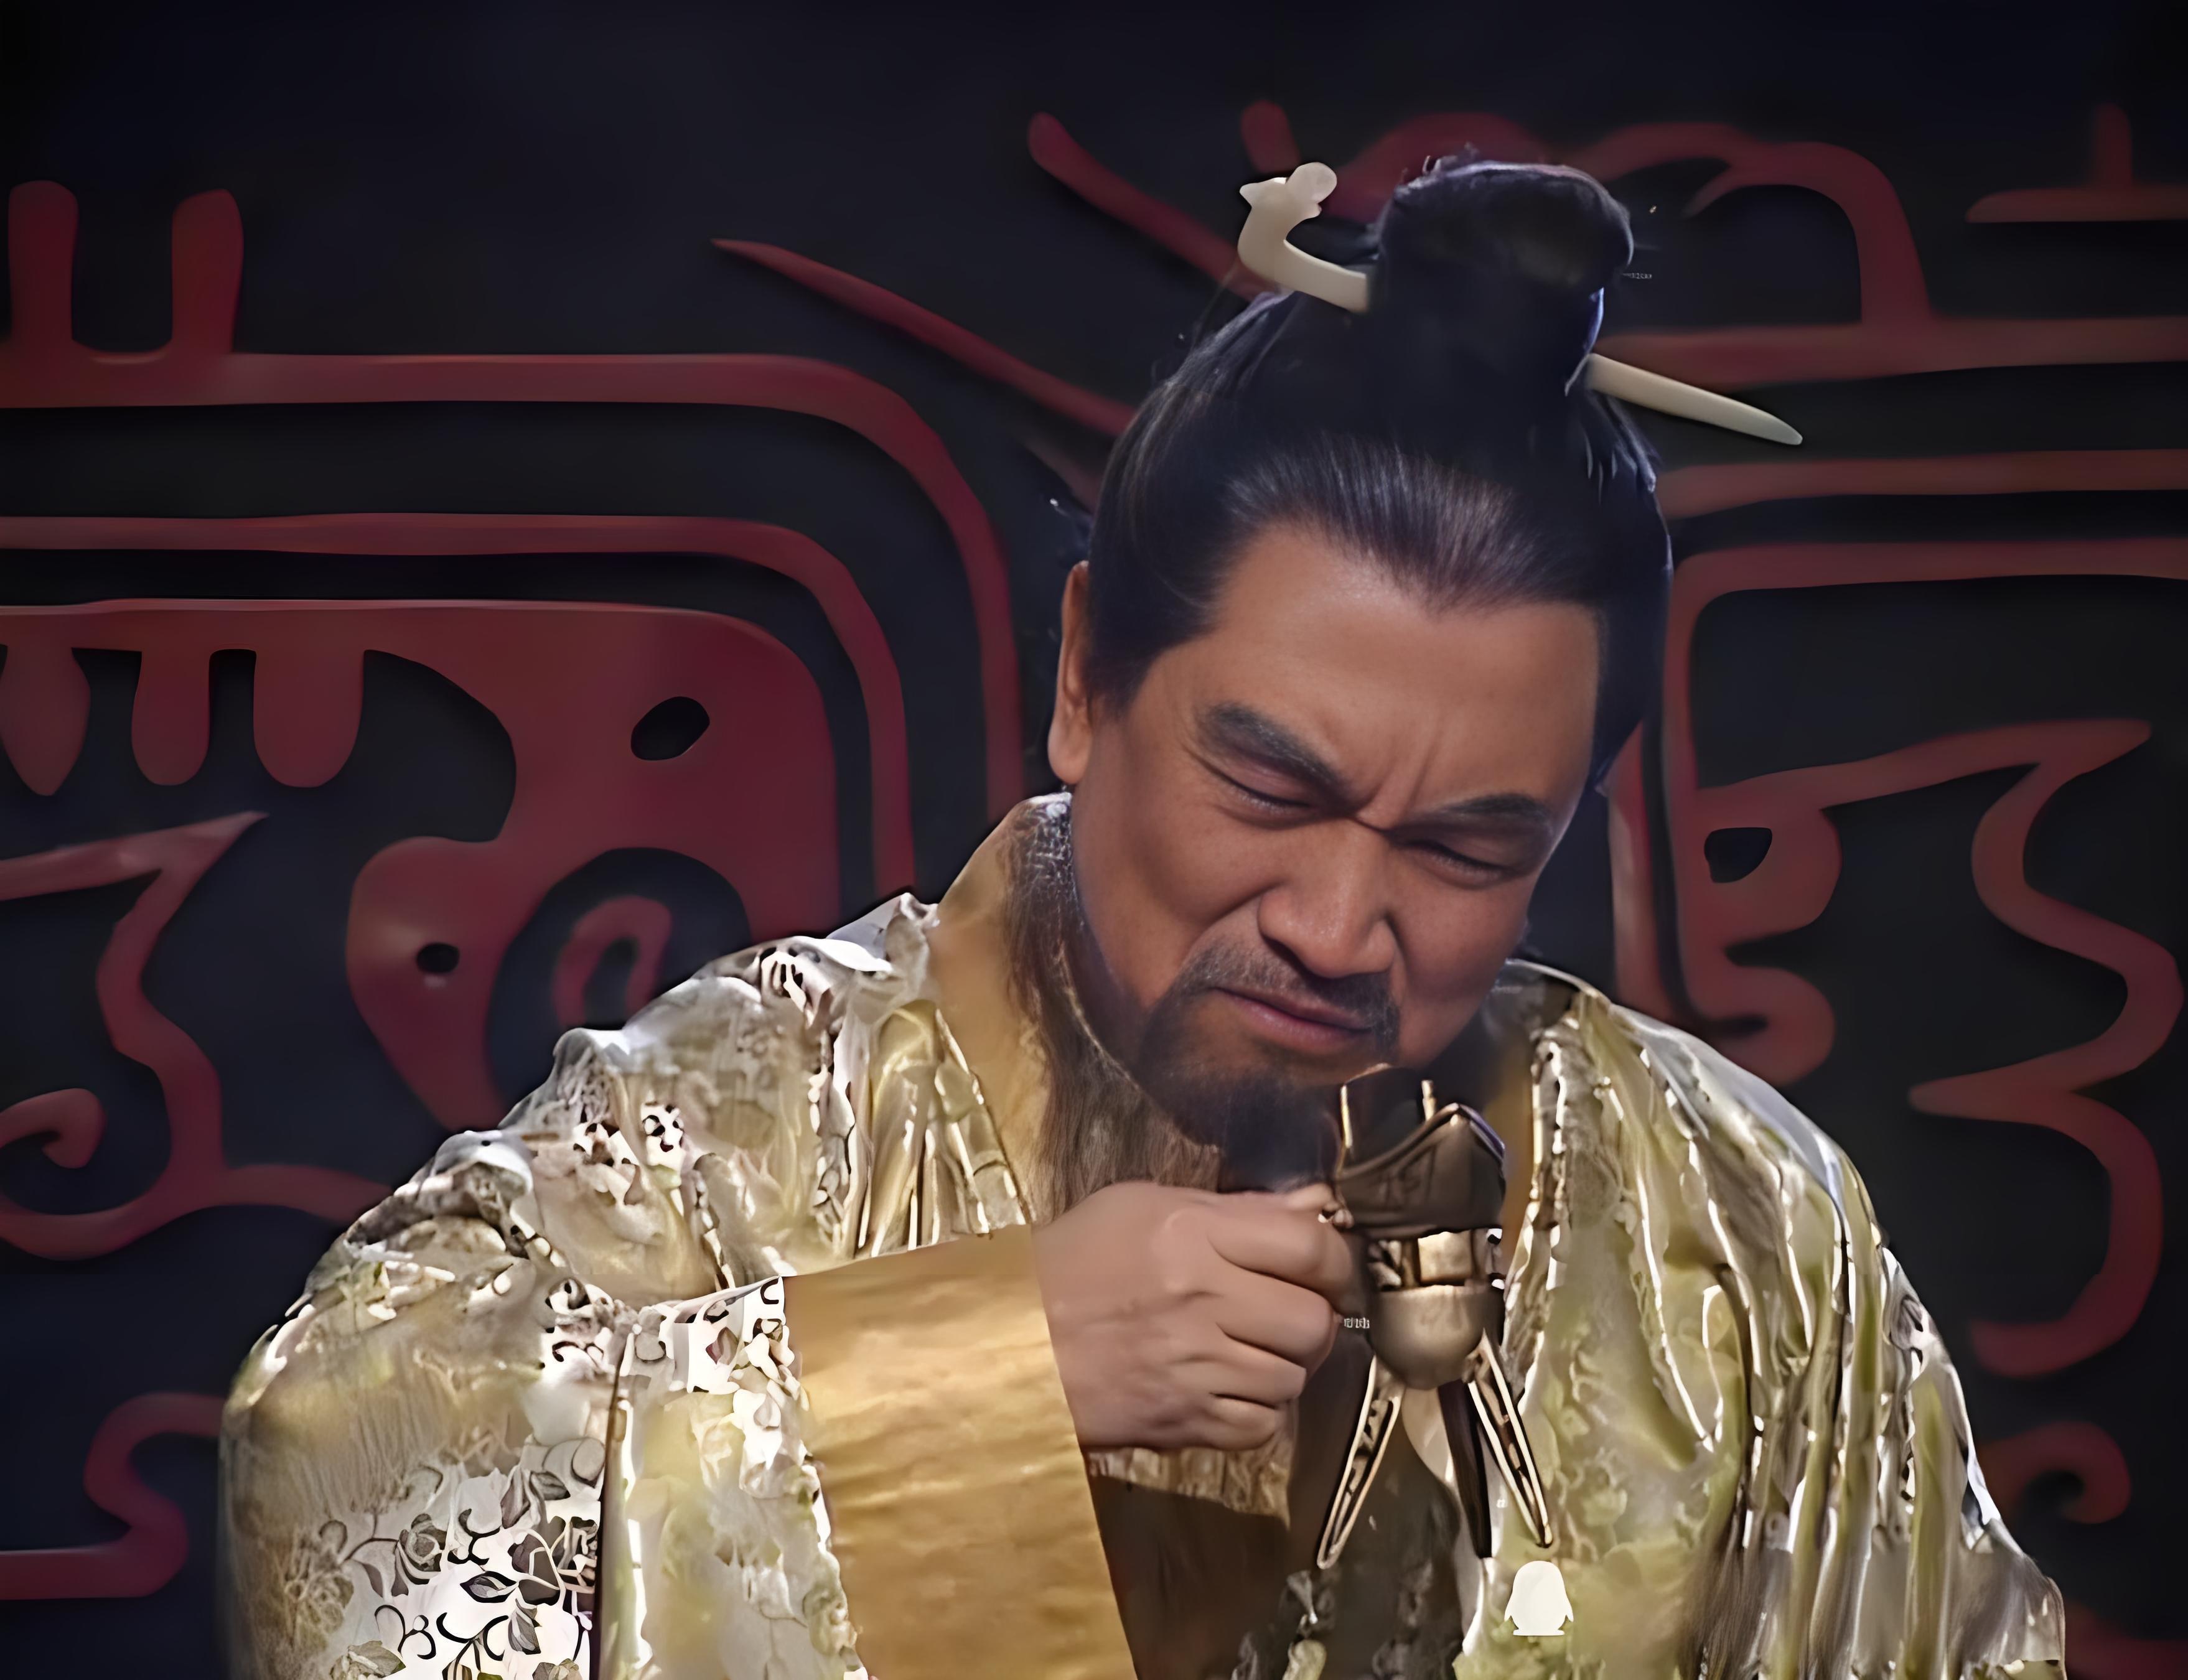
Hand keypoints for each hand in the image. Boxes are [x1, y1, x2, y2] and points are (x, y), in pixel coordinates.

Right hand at [1030, 1181, 1356, 1453]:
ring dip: (1282, 1364)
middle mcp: (1201, 1300)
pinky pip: (1263, 1424)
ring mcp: (1195, 1367)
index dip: (1333, 1258)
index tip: (1324, 1265)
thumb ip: (1237, 1208)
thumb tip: (1318, 1206)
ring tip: (1246, 1347)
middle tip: (1284, 1309)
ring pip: (1293, 1376)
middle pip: (1313, 1319)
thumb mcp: (1142, 1208)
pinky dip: (1257, 1410)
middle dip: (1311, 1315)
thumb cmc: (1070, 1264)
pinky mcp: (1185, 1422)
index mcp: (1191, 1234)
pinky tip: (1227, 1385)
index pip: (1309, 1246)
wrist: (1006, 1343)